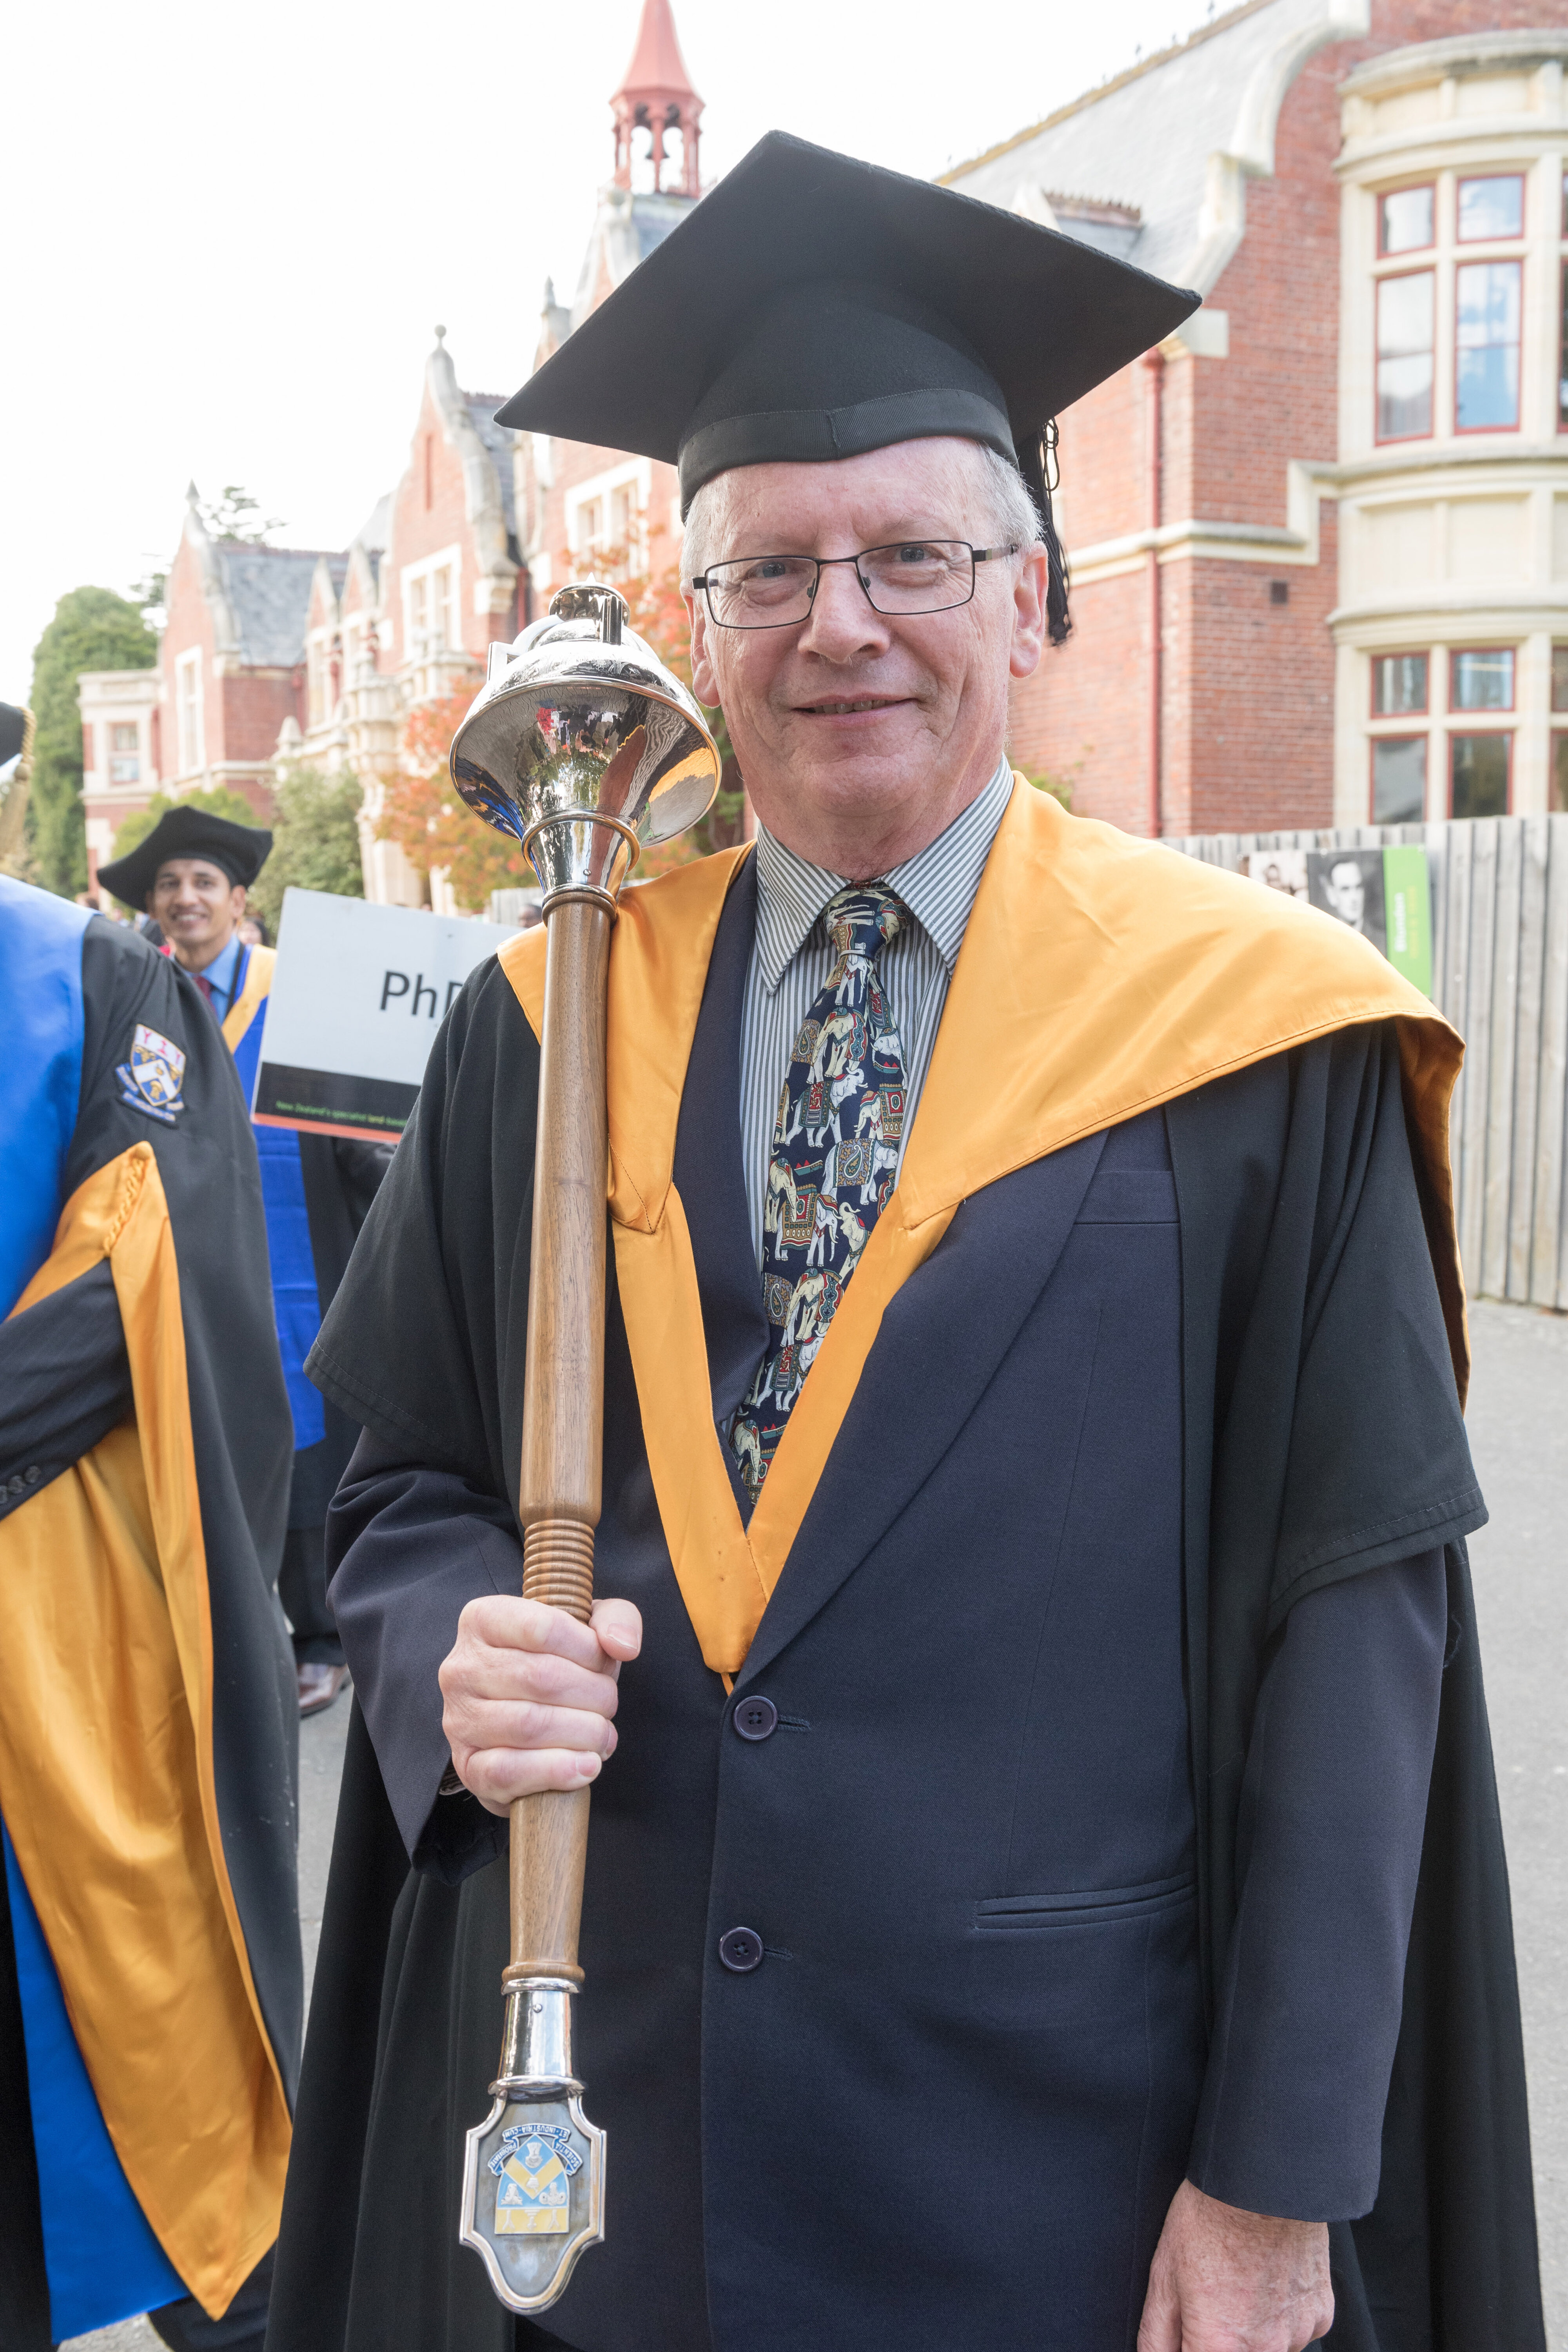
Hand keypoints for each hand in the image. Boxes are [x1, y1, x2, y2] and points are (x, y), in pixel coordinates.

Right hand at [439, 1594, 642, 1815]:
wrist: (523, 1726)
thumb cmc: (557, 1666)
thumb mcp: (588, 1629)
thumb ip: (615, 1618)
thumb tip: (623, 1646)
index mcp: (483, 1620)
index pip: (543, 1629)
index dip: (589, 1652)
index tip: (605, 1667)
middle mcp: (462, 1668)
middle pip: (541, 1678)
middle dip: (593, 1696)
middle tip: (608, 1707)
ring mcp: (459, 1719)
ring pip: (529, 1725)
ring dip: (583, 1734)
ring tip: (602, 1737)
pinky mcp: (467, 1766)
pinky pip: (509, 1771)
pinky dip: (558, 1771)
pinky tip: (585, 1767)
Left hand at [1137, 2181, 1333, 2351]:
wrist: (1264, 2180)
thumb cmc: (1209, 2220)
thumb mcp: (1163, 2277)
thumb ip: (1157, 2337)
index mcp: (1220, 2347)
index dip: (1189, 2345)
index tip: (1190, 2328)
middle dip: (1220, 2340)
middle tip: (1212, 2298)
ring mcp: (1298, 2335)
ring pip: (1267, 2349)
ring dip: (1251, 2331)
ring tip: (1239, 2281)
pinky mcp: (1321, 2316)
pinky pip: (1295, 2330)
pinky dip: (1280, 2315)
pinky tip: (1266, 2278)